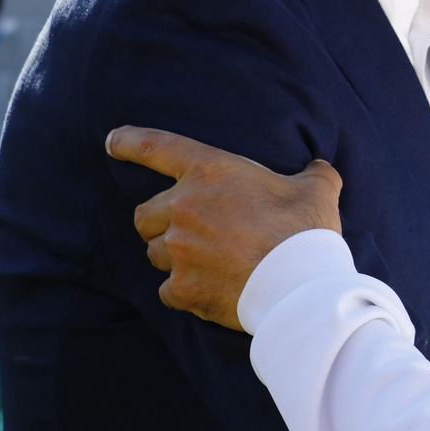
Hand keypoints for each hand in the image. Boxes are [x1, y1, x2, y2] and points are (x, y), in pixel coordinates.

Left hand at [106, 125, 342, 331]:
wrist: (301, 286)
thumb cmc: (307, 230)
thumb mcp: (317, 188)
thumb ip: (312, 173)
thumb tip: (318, 168)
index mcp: (212, 172)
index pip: (157, 148)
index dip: (129, 142)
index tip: (112, 141)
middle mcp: (184, 207)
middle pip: (145, 214)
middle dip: (162, 222)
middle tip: (194, 231)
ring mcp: (178, 250)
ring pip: (155, 253)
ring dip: (175, 256)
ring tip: (211, 262)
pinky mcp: (180, 289)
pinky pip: (168, 289)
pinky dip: (185, 289)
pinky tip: (214, 288)